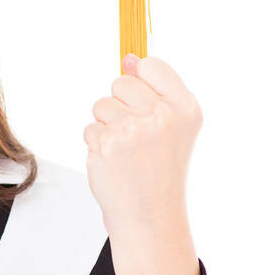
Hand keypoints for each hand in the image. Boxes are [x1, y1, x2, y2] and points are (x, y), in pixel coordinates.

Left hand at [82, 53, 202, 238]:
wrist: (150, 215)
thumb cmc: (160, 170)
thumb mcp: (173, 127)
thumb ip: (154, 90)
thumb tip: (129, 58)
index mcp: (185, 108)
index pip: (153, 65)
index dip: (142, 81)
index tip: (144, 103)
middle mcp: (162, 116)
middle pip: (121, 82)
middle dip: (121, 105)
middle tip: (135, 136)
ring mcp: (133, 130)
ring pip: (101, 105)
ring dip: (106, 126)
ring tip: (125, 151)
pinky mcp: (107, 144)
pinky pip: (90, 127)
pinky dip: (96, 144)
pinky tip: (114, 162)